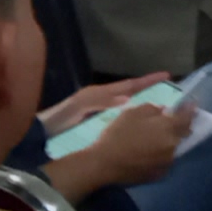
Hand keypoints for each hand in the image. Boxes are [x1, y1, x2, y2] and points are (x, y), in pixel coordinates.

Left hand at [40, 73, 171, 132]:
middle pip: (131, 92)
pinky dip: (133, 117)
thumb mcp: (78, 105)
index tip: (168, 76)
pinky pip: (122, 118)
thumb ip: (100, 100)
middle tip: (171, 93)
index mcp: (100, 93)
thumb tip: (128, 99)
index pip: (129, 84)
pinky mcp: (97, 125)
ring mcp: (100, 112)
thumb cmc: (58, 118)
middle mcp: (103, 100)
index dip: (148, 80)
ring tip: (162, 109)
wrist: (39, 134)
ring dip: (144, 105)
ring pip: (128, 105)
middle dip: (150, 90)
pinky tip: (142, 125)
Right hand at [65, 102, 188, 187]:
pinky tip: (148, 154)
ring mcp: (167, 162)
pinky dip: (160, 155)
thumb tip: (163, 111)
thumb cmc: (118, 134)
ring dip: (168, 142)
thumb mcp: (132, 113)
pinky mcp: (159, 174)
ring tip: (155, 139)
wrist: (104, 163)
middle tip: (173, 122)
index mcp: (168, 128)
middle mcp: (172, 145)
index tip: (192, 104)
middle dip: (180, 126)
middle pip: (181, 134)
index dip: (190, 110)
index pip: (186, 117)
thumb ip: (152, 109)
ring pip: (172, 148)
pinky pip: (164, 160)